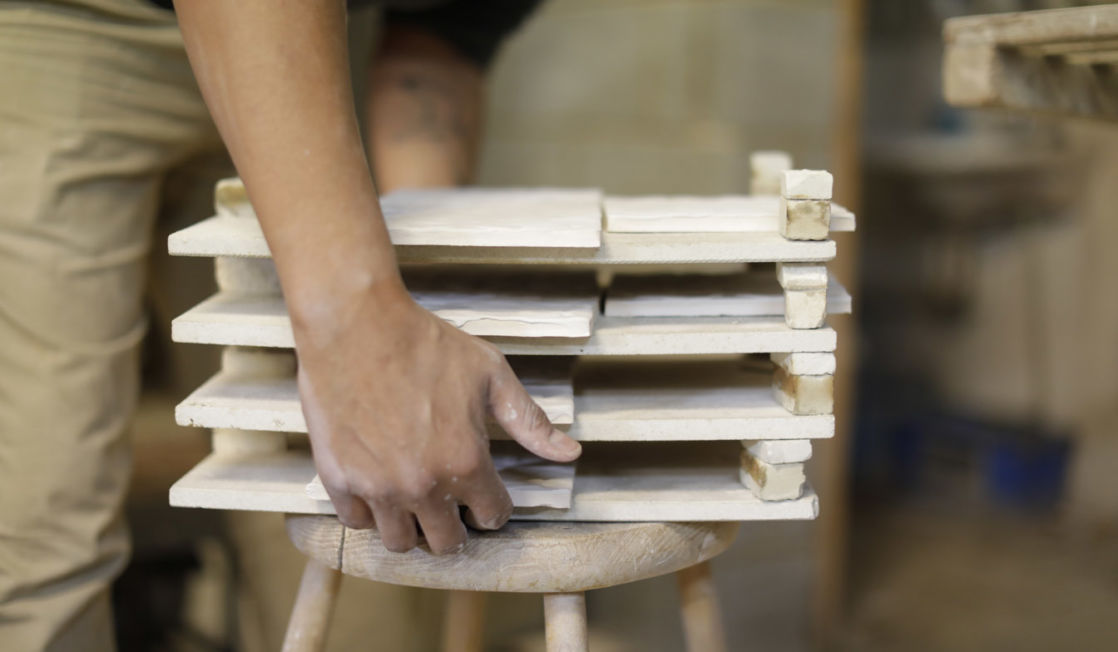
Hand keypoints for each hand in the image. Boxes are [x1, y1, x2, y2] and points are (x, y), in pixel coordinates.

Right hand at [294, 280, 581, 553]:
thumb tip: (570, 453)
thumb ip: (530, 422)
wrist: (356, 323)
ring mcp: (376, 486)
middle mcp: (422, 486)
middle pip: (446, 543)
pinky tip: (379, 484)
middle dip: (456, 526)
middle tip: (451, 503)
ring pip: (399, 541)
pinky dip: (369, 510)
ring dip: (412, 525)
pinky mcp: (337, 478)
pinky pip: (356, 520)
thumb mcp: (491, 375)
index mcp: (465, 463)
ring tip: (415, 499)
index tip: (486, 497)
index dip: (494, 507)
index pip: (492, 517)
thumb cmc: (425, 343)